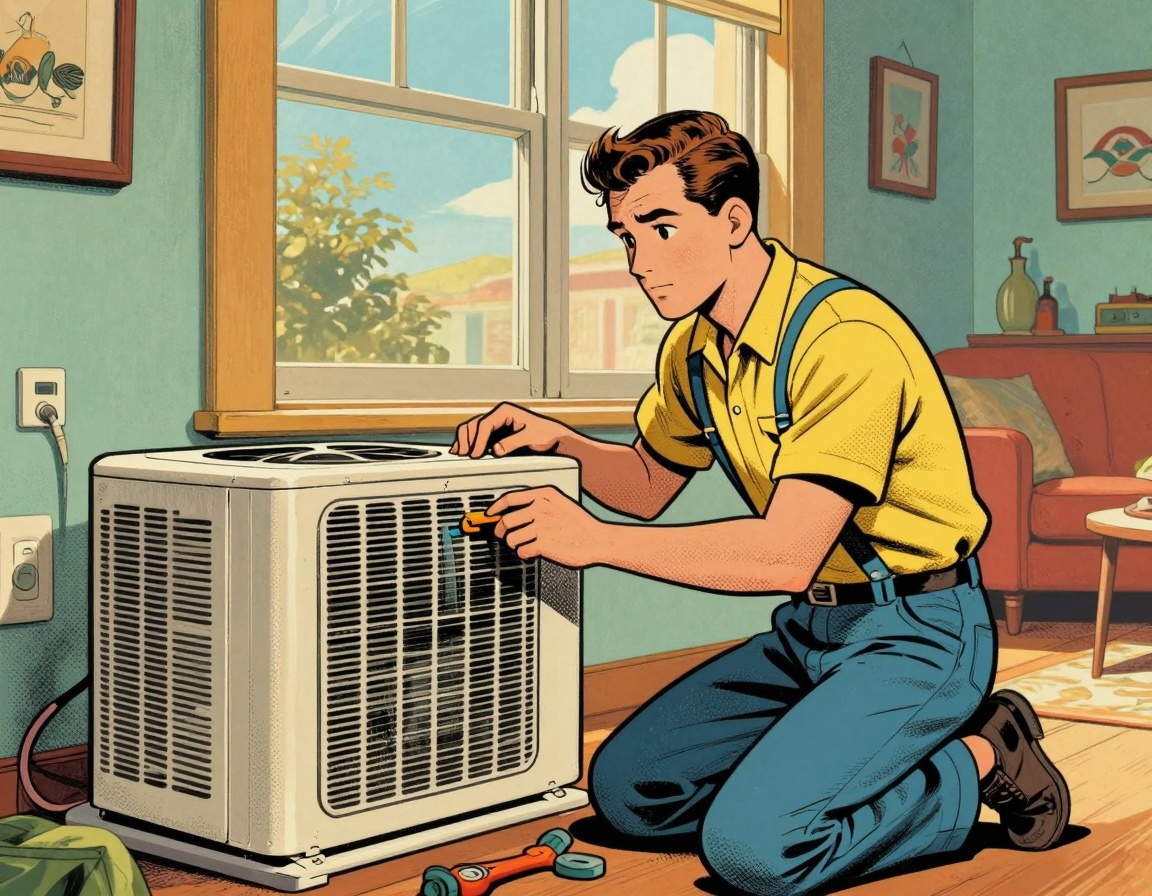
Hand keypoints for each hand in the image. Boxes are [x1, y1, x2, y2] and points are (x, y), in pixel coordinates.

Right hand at [451, 403, 569, 458]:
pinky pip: (478, 436)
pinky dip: (469, 443)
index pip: (484, 424)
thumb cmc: (546, 434)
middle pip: (474, 424)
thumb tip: (496, 449)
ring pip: (473, 429)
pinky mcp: (496, 433)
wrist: (554, 438)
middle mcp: (498, 415)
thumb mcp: (530, 438)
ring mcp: (495, 424)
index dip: (478, 440)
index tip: (475, 454)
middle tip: (464, 455)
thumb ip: (513, 443)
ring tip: (459, 454)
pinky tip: (463, 451)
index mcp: (505, 411)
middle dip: (467, 439)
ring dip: (464, 441)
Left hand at [487, 486, 607, 567]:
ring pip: (511, 538)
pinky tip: (532, 553)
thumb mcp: (561, 503)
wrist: (597, 539)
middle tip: (504, 536)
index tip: (489, 515)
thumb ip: (539, 503)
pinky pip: (522, 550)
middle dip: (501, 532)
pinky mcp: (543, 543)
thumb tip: (513, 511)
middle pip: (506, 521)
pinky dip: (524, 554)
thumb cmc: (579, 524)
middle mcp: (541, 507)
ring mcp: (541, 525)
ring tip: (524, 545)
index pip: (510, 498)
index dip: (495, 508)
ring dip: (514, 545)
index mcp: (544, 495)